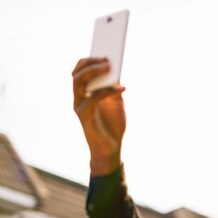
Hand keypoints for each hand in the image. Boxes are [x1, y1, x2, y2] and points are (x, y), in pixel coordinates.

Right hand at [72, 57, 125, 174]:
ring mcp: (79, 106)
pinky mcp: (84, 115)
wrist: (111, 149)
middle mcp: (78, 97)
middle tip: (106, 57)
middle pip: (76, 73)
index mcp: (84, 93)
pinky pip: (93, 98)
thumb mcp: (116, 103)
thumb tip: (116, 72)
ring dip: (94, 72)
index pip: (79, 71)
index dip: (88, 59)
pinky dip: (108, 91)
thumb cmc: (113, 126)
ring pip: (79, 82)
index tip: (102, 49)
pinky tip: (122, 88)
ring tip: (109, 66)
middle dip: (90, 63)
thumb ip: (114, 88)